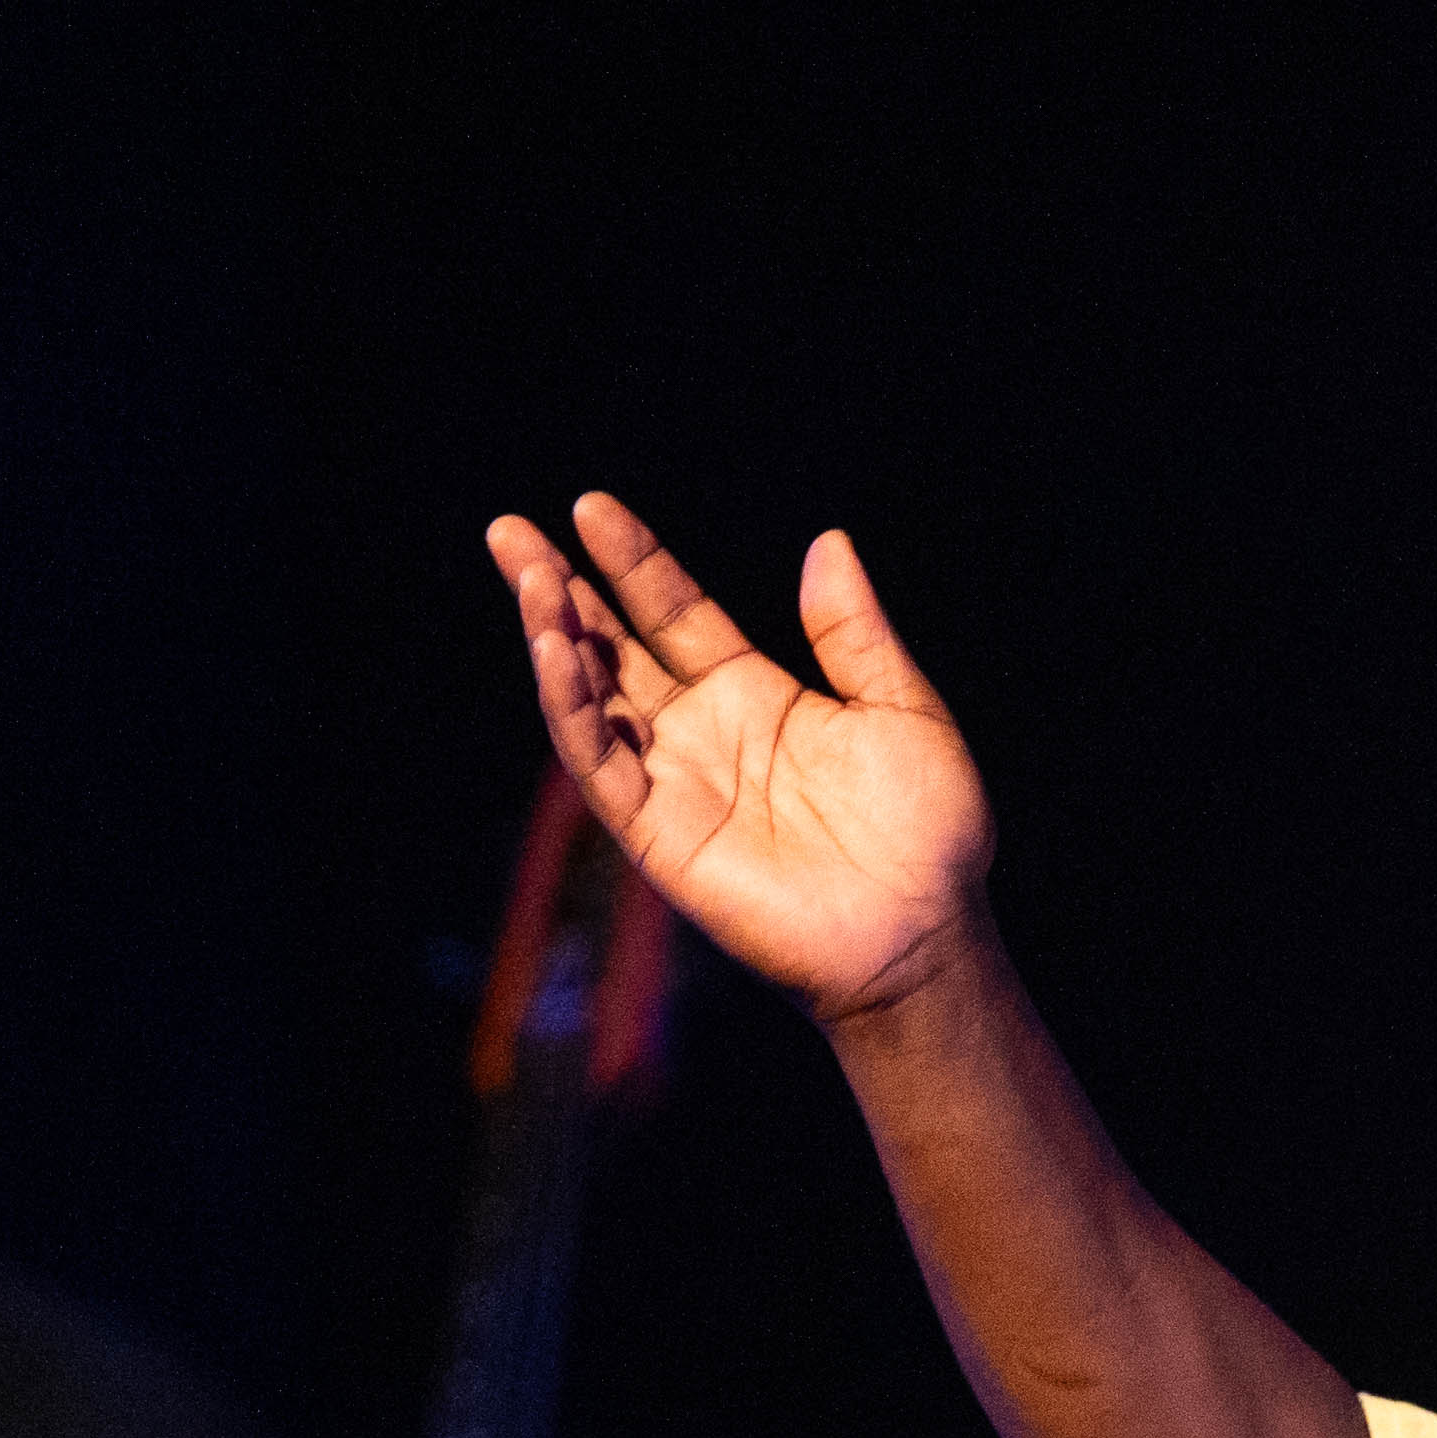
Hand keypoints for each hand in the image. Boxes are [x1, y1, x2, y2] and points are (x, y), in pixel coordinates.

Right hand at [486, 496, 993, 1026]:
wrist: (924, 931)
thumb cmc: (928, 832)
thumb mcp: (901, 709)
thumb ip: (854, 631)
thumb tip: (827, 541)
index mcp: (755, 694)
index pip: (675, 611)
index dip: (633, 561)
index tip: (591, 506)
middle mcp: (702, 733)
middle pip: (611, 647)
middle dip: (557, 588)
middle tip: (508, 530)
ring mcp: (675, 782)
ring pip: (591, 700)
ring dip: (553, 639)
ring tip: (533, 577)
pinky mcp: (661, 833)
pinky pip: (601, 764)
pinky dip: (571, 710)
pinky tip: (555, 652)